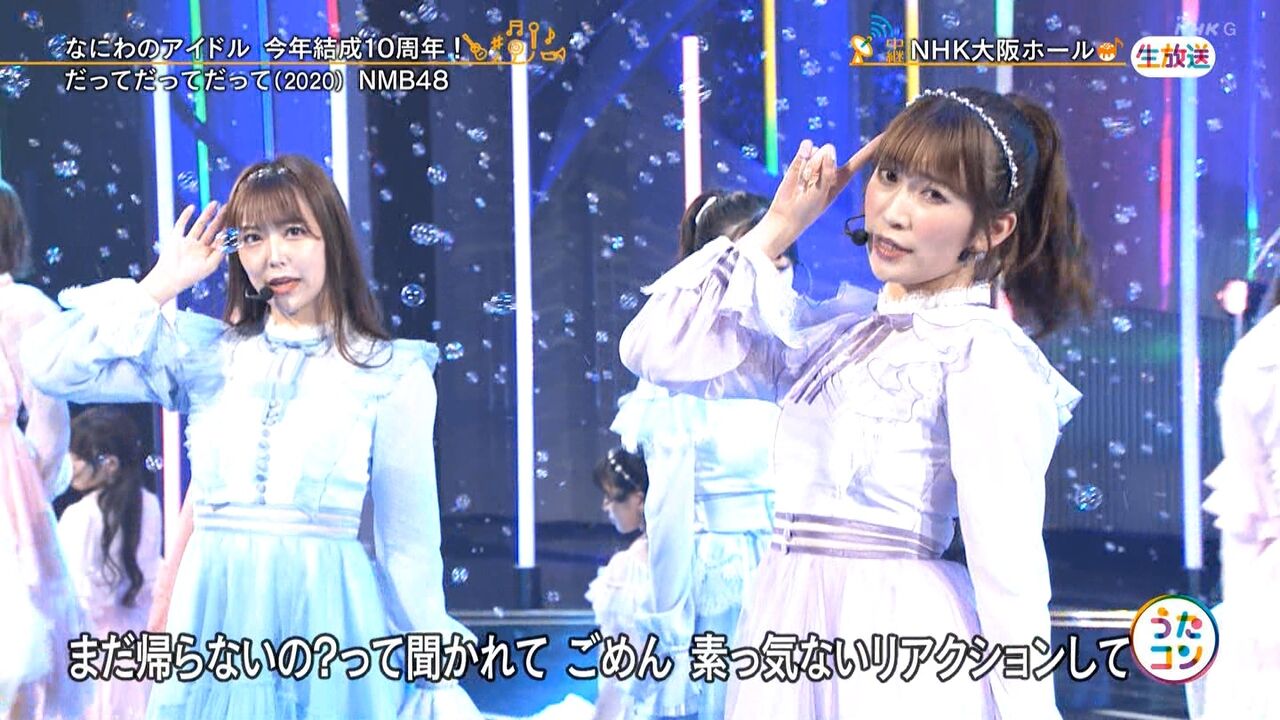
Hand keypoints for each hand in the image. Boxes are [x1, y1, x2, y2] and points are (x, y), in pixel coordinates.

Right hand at [139, 201, 226, 304]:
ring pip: (199, 224)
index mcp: (209, 254)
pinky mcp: (176, 237)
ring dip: (206, 214)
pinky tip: (192, 207)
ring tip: (214, 203)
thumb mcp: (211, 265)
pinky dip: (186, 215)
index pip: (220, 238)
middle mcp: (200, 246)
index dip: (227, 229)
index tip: (234, 219)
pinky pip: (182, 224)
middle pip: (212, 229)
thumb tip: (229, 240)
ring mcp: (188, 241)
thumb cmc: (192, 275)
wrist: (171, 278)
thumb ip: (220, 252)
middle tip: (227, 207)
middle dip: (219, 219)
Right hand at [746, 135, 881, 258]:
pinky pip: (805, 147)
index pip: (859, 160)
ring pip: (815, 150)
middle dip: (818, 164)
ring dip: (807, 166)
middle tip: (811, 183)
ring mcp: (815, 162)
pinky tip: (798, 172)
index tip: (885, 136)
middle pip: (828, 151)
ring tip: (803, 183)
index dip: (871, 148)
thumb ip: (828, 172)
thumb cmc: (808, 209)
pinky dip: (801, 156)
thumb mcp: (823, 194)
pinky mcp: (802, 159)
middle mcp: (830, 167)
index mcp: (841, 177)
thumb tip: (828, 149)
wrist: (787, 215)